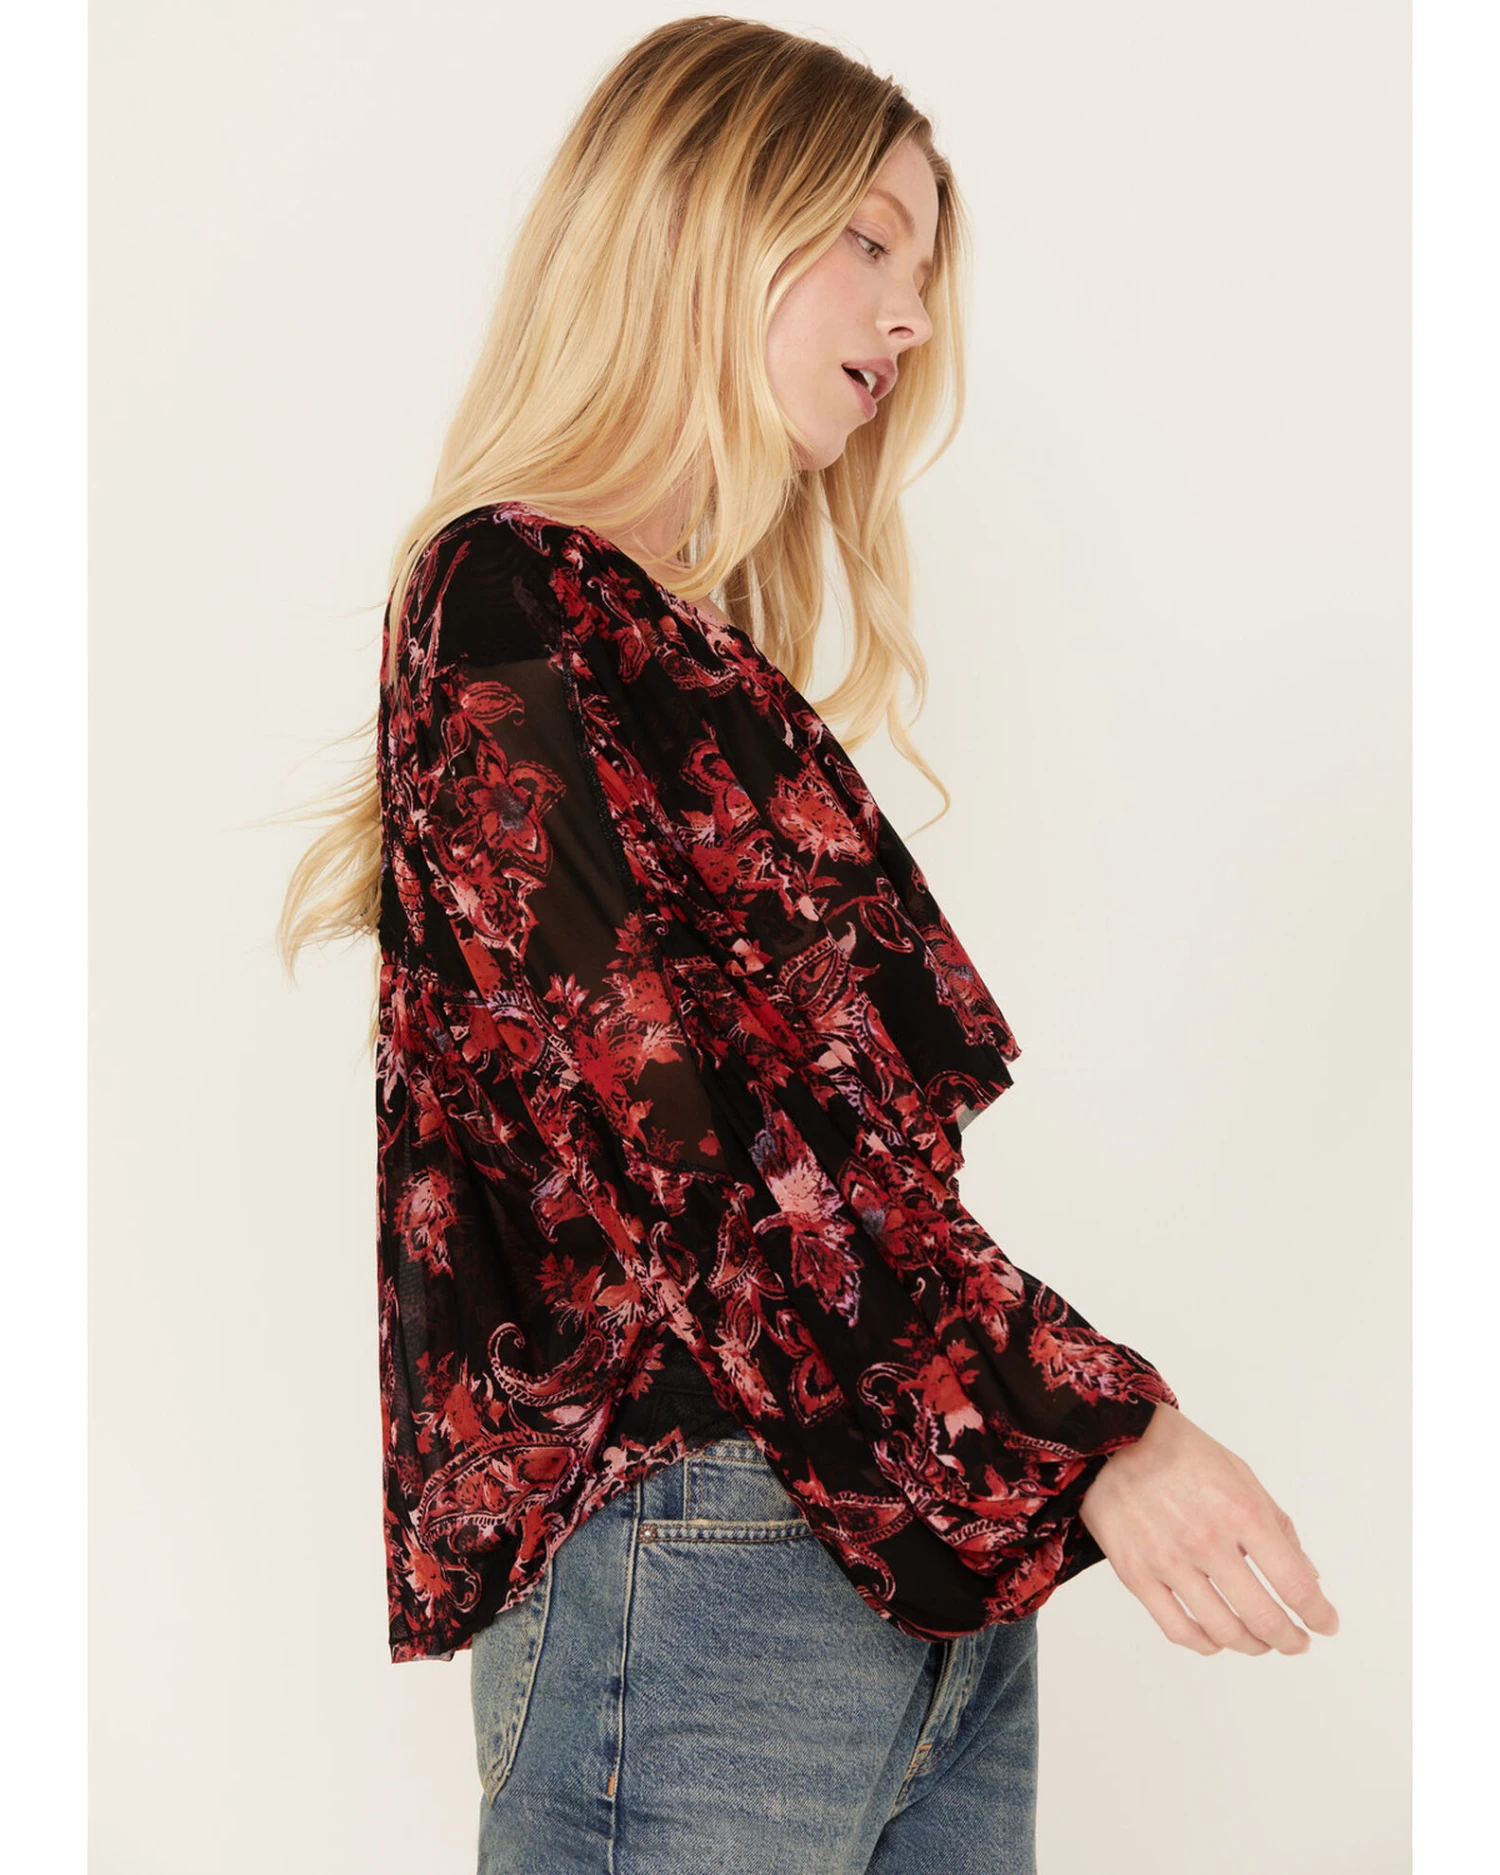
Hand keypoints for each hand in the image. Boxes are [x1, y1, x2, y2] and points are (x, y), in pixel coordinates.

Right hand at [1078, 1402, 1339, 1655]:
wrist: (1114, 1437)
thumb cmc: (1185, 1453)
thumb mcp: (1242, 1475)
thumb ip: (1278, 1527)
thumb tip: (1308, 1577)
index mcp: (1241, 1511)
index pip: (1294, 1583)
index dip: (1319, 1614)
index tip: (1326, 1624)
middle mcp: (1207, 1540)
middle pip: (1263, 1617)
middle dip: (1290, 1639)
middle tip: (1296, 1642)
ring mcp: (1168, 1560)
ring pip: (1223, 1632)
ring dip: (1252, 1645)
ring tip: (1259, 1642)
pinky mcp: (1135, 1573)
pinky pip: (1177, 1629)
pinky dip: (1205, 1645)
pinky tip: (1216, 1641)